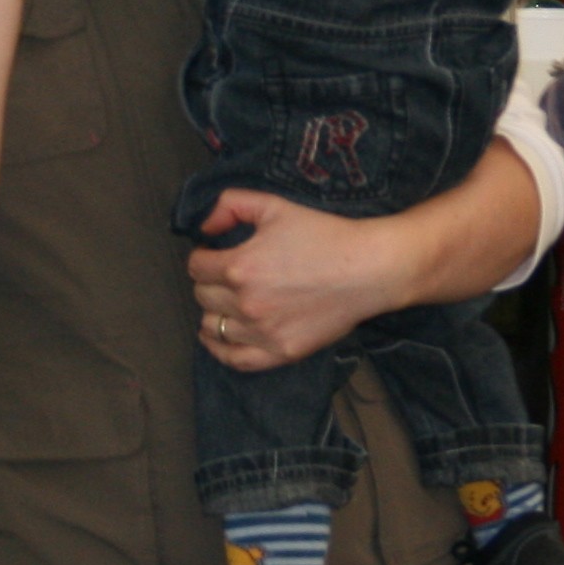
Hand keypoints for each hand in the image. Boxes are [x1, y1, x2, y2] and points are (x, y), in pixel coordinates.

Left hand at [188, 188, 404, 370]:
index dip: (204, 256)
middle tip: (228, 275)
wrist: (367, 269)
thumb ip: (230, 205)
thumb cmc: (323, 235)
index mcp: (239, 266)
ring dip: (214, 312)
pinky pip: (235, 359)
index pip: (197, 267)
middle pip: (203, 296)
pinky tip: (218, 337)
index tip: (215, 254)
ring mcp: (263, 332)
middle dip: (210, 282)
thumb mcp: (274, 206)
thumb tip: (204, 228)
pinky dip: (219, 349)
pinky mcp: (281, 352)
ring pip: (213, 327)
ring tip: (227, 303)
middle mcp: (246, 303)